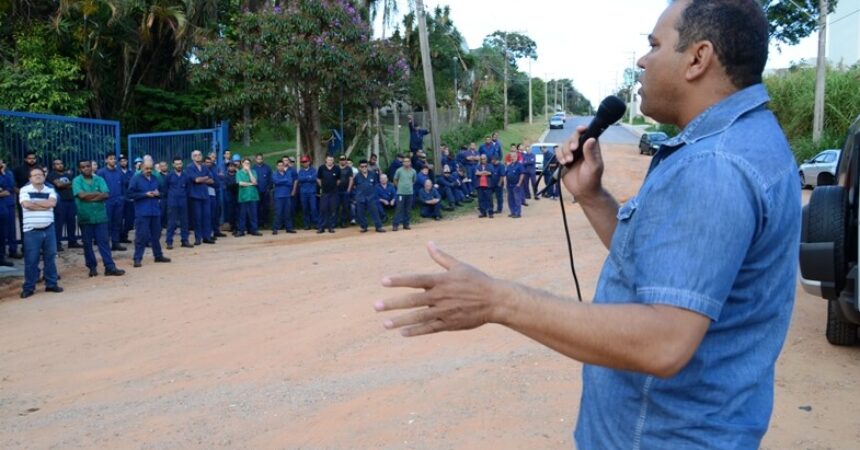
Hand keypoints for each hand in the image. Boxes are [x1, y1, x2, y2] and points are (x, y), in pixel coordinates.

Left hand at [375, 242, 497, 336]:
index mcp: (441, 280)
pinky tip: (403, 333)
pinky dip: (416, 331)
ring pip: (418, 317)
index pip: (416, 279)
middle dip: (393, 304)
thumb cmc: (477, 281)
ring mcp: (444, 311)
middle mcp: (440, 296)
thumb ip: (441, 257)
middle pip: (413, 300)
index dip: (399, 280)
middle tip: (376, 307)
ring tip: (385, 324)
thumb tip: (429, 243)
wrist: (496, 301)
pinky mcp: (450, 323)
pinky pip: (430, 328)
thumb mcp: (460, 266)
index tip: (383, 282)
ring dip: (401, 320)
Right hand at [555, 125, 604, 199]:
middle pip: (573, 136)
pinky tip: (564, 163)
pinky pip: (558, 152)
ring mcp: (572, 153)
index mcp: (591, 147)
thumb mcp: (594, 167)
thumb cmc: (592, 179)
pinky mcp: (564, 159)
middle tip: (573, 150)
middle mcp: (581, 148)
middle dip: (571, 142)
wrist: (583, 192)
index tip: (579, 130)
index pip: (587, 133)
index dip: (583, 129)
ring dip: (565, 151)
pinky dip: (559, 156)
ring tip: (568, 162)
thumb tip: (591, 139)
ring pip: (565, 144)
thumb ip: (591, 153)